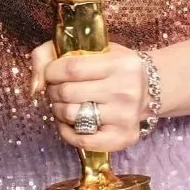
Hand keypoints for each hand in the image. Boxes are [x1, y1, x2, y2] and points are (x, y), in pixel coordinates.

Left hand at [30, 41, 147, 153]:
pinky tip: (70, 122)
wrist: (153, 89)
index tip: (51, 73)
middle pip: (68, 93)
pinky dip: (67, 132)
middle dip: (53, 90)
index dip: (51, 71)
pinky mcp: (123, 138)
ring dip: (58, 109)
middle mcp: (126, 91)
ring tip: (66, 103)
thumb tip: (35, 86)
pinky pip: (82, 140)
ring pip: (71, 115)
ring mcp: (126, 117)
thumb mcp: (92, 48)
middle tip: (59, 89)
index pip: (71, 68)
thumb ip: (51, 53)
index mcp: (120, 64)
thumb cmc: (114, 66)